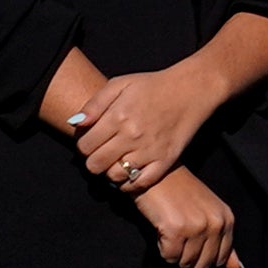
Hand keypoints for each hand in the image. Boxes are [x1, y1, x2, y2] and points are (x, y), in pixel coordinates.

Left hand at [67, 63, 220, 202]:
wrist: (192, 89)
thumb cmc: (153, 85)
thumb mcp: (120, 84)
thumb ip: (94, 103)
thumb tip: (75, 123)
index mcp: (118, 116)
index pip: (84, 146)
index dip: (83, 145)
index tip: (91, 141)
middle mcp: (132, 135)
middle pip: (95, 164)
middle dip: (93, 160)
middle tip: (101, 153)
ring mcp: (150, 150)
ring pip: (114, 176)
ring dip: (110, 171)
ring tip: (115, 161)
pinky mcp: (166, 160)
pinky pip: (140, 183)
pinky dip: (129, 183)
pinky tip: (128, 173)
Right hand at [133, 167, 245, 267]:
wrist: (157, 173)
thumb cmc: (180, 193)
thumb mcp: (208, 213)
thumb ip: (223, 242)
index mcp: (227, 219)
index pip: (221, 258)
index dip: (203, 256)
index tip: (192, 242)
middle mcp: (216, 224)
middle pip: (203, 264)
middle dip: (188, 256)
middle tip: (179, 236)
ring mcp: (197, 227)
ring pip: (185, 262)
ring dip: (174, 252)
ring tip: (171, 230)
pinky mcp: (176, 230)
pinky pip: (169, 256)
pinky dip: (162, 248)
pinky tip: (162, 229)